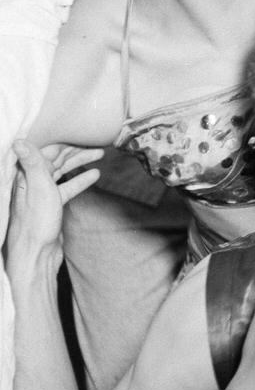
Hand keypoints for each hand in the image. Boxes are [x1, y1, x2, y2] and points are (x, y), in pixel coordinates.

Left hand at [4, 140, 102, 270]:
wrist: (36, 254)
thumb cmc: (36, 222)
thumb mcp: (38, 188)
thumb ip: (32, 163)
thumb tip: (19, 141)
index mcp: (26, 175)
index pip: (47, 151)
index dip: (65, 142)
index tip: (83, 136)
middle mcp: (32, 182)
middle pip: (56, 159)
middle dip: (76, 150)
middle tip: (96, 144)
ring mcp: (42, 194)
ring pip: (63, 171)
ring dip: (80, 162)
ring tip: (99, 155)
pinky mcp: (51, 205)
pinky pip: (67, 186)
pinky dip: (80, 180)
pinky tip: (94, 176)